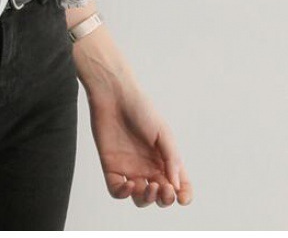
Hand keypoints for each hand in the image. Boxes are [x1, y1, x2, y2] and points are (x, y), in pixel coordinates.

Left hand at [87, 79, 192, 207]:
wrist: (113, 94)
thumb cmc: (141, 108)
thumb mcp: (163, 133)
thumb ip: (172, 159)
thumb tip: (177, 186)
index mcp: (164, 159)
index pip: (179, 185)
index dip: (183, 195)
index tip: (181, 198)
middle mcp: (148, 166)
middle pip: (160, 195)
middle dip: (164, 199)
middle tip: (164, 189)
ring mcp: (129, 167)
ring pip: (140, 197)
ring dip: (146, 199)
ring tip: (148, 186)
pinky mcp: (111, 165)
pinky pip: (116, 189)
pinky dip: (123, 194)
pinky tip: (129, 184)